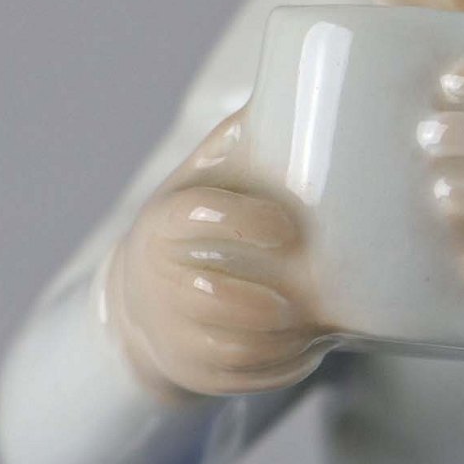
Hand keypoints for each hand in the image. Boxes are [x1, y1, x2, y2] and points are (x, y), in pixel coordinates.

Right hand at [105, 109, 330, 398]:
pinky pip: (235, 380)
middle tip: (309, 292)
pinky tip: (310, 349)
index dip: (240, 222)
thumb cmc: (197, 215)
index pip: (193, 219)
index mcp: (165, 221)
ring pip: (228, 347)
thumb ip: (246, 136)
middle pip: (210, 299)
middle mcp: (158, 280)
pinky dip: (278, 368)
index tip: (287, 227)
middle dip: (265, 301)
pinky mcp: (187, 371)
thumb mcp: (208, 172)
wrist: (144, 294)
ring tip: (318, 320)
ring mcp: (170, 331)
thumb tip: (307, 83)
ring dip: (280, 339)